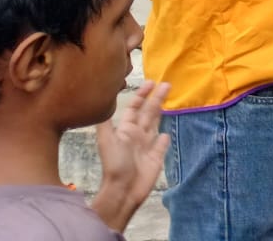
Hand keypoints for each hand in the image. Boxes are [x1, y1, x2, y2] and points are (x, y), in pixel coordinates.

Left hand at [91, 80, 169, 233]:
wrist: (124, 189)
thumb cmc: (115, 164)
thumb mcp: (107, 140)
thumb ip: (106, 122)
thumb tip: (102, 102)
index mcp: (126, 130)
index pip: (134, 108)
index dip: (141, 95)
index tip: (151, 83)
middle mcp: (137, 135)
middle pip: (148, 112)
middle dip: (156, 98)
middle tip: (166, 84)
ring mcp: (147, 146)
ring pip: (156, 124)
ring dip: (162, 112)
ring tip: (170, 100)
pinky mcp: (157, 157)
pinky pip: (161, 144)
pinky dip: (164, 138)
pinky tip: (166, 133)